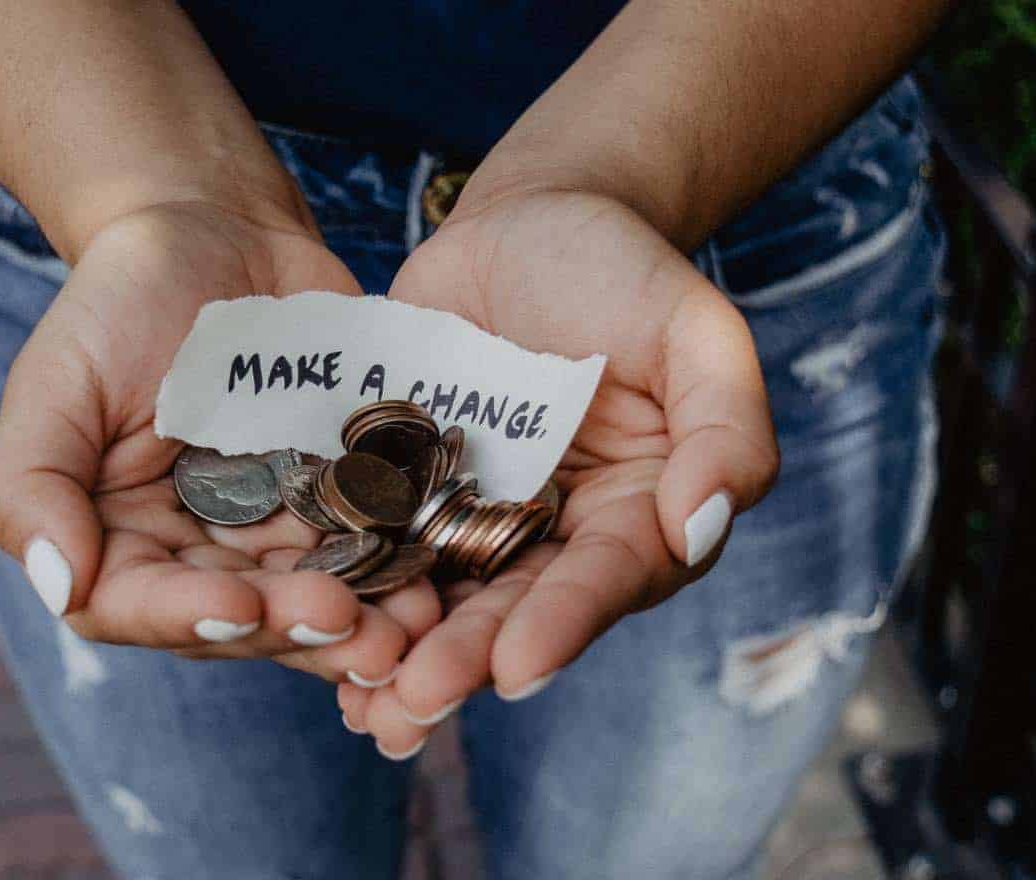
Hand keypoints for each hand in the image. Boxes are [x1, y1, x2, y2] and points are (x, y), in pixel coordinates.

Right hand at [0, 202, 440, 683]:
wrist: (218, 232)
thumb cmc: (119, 301)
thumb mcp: (55, 380)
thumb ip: (31, 485)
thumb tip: (59, 585)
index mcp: (118, 542)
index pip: (139, 606)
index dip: (189, 616)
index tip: (241, 605)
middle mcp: (199, 555)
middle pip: (243, 620)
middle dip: (296, 629)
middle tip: (352, 625)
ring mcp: (278, 534)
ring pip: (318, 601)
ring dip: (366, 624)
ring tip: (412, 626)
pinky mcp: (345, 501)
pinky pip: (376, 548)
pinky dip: (406, 570)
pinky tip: (441, 576)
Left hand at [339, 189, 778, 755]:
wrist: (528, 220)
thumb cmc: (624, 270)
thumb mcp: (695, 330)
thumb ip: (724, 427)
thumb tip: (701, 527)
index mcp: (637, 514)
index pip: (605, 579)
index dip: (563, 623)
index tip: (518, 668)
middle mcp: (556, 536)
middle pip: (514, 610)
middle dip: (466, 660)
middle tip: (414, 703)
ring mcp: (476, 517)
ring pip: (441, 600)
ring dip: (402, 655)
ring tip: (362, 705)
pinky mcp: (407, 491)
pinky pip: (378, 548)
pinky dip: (351, 592)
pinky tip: (310, 636)